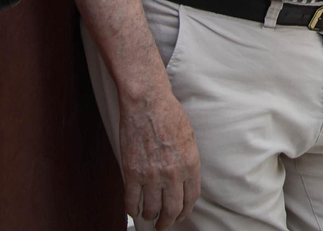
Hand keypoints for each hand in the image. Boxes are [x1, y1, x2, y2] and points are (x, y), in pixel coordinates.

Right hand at [119, 87, 200, 229]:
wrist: (147, 103)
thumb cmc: (169, 115)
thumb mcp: (189, 138)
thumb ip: (188, 161)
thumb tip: (186, 180)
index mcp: (191, 164)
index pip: (191, 198)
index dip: (185, 211)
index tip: (180, 214)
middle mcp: (173, 173)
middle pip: (172, 209)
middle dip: (168, 221)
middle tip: (164, 225)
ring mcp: (152, 174)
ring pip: (152, 209)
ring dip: (151, 217)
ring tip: (149, 217)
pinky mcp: (132, 172)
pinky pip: (132, 200)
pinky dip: (132, 210)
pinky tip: (133, 210)